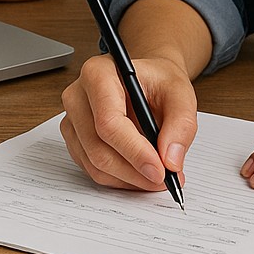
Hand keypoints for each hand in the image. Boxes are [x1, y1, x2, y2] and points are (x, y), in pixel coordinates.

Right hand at [59, 52, 198, 191]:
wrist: (148, 80)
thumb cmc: (159, 81)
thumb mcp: (181, 93)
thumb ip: (181, 124)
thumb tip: (171, 161)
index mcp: (99, 73)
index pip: (108, 121)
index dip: (134, 151)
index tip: (160, 170)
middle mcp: (77, 96)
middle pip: (98, 147)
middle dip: (134, 171)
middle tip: (165, 180)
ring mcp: (72, 119)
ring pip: (94, 164)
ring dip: (129, 179)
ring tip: (157, 177)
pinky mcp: (75, 139)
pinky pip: (92, 169)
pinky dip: (119, 179)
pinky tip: (140, 173)